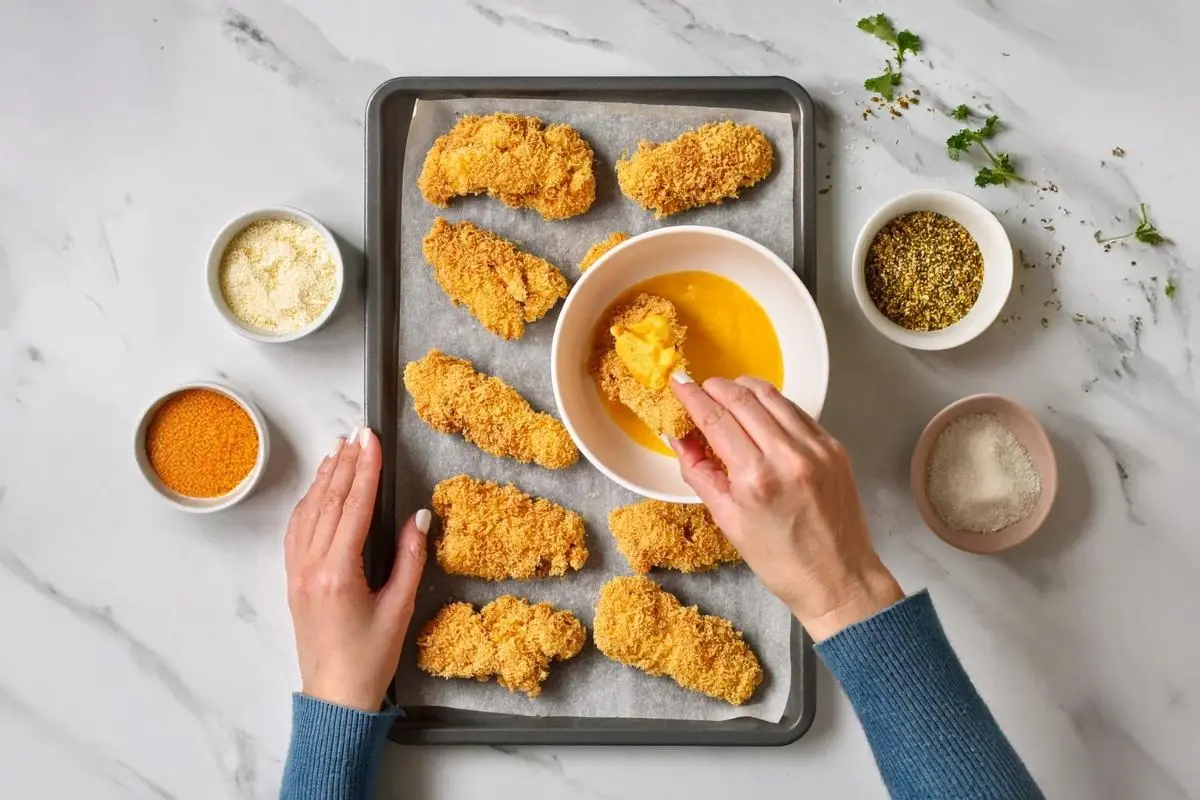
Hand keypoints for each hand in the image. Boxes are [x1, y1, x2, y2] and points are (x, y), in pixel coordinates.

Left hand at [284, 427, 429, 710]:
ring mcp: (297, 573)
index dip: (365, 469)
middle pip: (329, 502)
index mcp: (338, 572)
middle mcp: (311, 566)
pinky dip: (309, 503)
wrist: (335, 699)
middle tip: (358, 432)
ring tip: (338, 449)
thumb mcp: (400, 608)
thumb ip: (410, 559)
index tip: (371, 439)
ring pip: (309, 512)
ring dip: (325, 478)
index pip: (354, 507)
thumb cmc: (370, 660)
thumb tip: (418, 517)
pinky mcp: (293, 581)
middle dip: (345, 463)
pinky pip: (297, 531)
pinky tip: (318, 490)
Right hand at [670, 376, 901, 640]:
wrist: (839, 578)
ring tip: (727, 394)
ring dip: (744, 388)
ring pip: (772, 396)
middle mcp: (788, 456)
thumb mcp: (728, 521)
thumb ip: (699, 474)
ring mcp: (816, 448)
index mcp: (755, 478)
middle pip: (742, 398)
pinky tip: (761, 413)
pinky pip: (796, 412)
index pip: (716, 419)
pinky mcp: (834, 447)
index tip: (679, 383)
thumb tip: (679, 439)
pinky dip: (773, 405)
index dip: (692, 397)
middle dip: (715, 386)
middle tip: (700, 387)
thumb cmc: (781, 561)